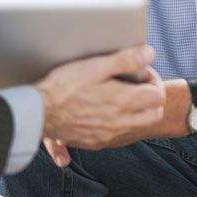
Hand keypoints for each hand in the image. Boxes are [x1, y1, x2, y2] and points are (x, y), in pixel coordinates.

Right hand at [36, 46, 164, 155]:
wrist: (39, 112)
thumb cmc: (63, 86)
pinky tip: (109, 112)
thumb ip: (124, 60)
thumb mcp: (93, 66)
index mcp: (122, 101)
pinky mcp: (98, 142)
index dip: (153, 80)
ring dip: (140, 112)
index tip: (140, 73)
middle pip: (154, 114)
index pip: (158, 95)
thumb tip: (149, 53)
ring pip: (140, 127)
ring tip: (123, 97)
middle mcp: (120, 122)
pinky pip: (122, 136)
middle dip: (151, 98)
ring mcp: (110, 135)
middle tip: (137, 85)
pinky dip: (124, 124)